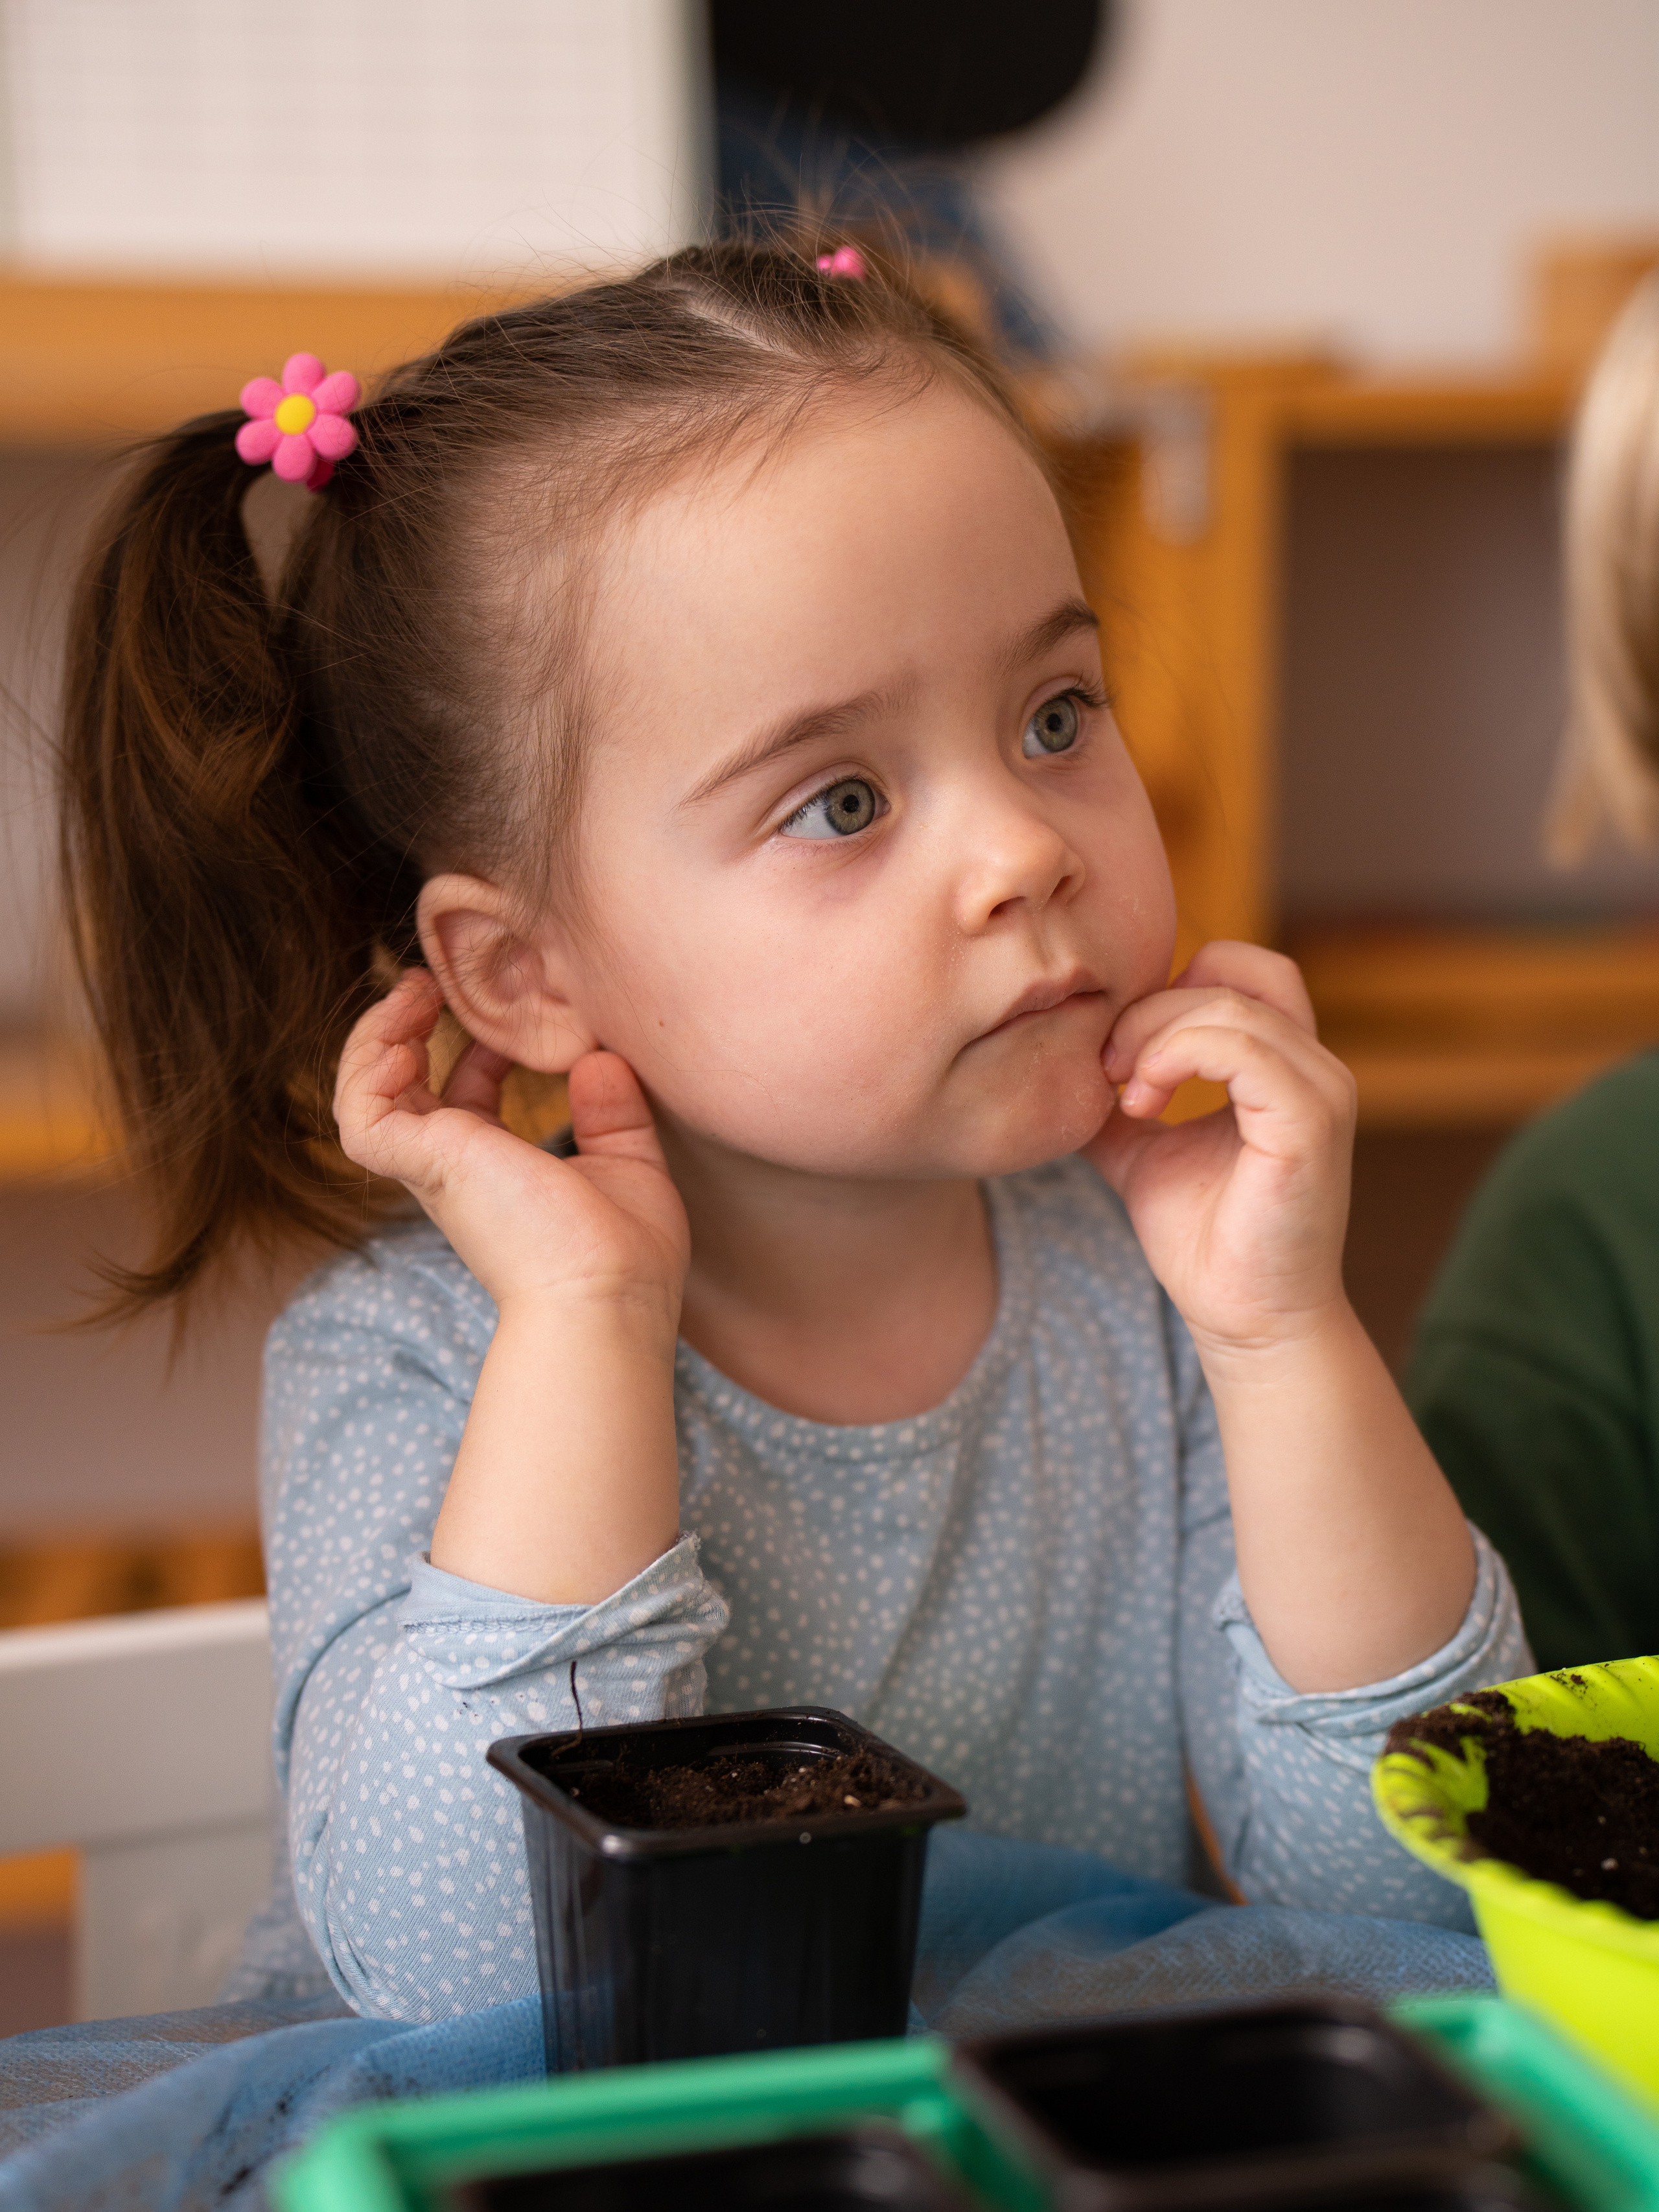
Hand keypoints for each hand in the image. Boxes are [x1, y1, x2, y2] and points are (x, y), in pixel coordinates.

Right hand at [333, 970, 688, 1322]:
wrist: (609, 1297)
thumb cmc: (624, 1257)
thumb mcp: (629, 1165)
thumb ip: (613, 1112)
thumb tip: (602, 1059)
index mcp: (500, 1175)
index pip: (467, 1102)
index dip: (477, 1050)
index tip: (503, 1011)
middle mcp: (457, 1172)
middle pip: (405, 1091)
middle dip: (409, 1030)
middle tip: (432, 982)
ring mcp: (434, 1170)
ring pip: (367, 1096)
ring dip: (379, 1036)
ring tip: (412, 990)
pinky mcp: (424, 1165)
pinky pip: (361, 1113)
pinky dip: (368, 1067)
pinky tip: (405, 1036)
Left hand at [1086, 942, 1355, 1360]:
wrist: (1246, 1322)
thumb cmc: (1204, 1243)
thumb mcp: (1141, 1151)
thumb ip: (1117, 1100)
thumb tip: (1056, 1067)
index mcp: (1283, 1066)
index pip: (1239, 968)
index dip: (1167, 988)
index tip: (1114, 1052)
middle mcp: (1314, 1067)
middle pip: (1227, 976)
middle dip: (1147, 1012)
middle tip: (1105, 1071)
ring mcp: (1321, 1091)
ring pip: (1227, 1006)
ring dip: (1154, 1038)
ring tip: (1125, 1094)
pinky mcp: (1311, 1122)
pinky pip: (1241, 1047)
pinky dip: (1177, 1057)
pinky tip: (1143, 1101)